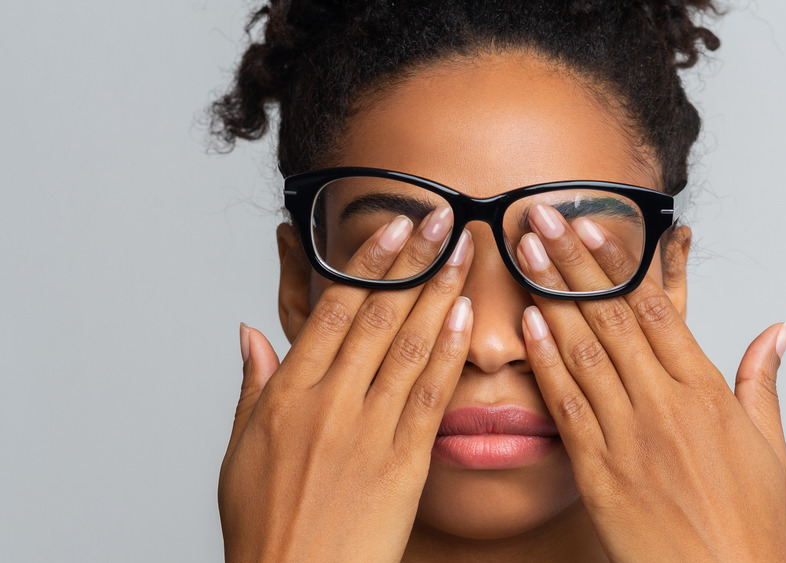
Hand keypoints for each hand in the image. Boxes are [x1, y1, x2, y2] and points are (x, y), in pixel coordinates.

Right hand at [220, 210, 473, 561]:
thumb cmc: (265, 524)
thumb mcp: (239, 450)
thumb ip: (252, 384)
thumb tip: (250, 334)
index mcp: (287, 393)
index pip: (333, 309)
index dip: (368, 262)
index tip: (394, 226)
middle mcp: (329, 402)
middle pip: (378, 315)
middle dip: (414, 261)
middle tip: (443, 218)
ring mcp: (367, 430)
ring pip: (409, 345)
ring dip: (441, 293)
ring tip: (464, 252)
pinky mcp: (403, 463)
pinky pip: (430, 397)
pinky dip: (449, 353)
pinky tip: (466, 318)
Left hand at [515, 205, 785, 561]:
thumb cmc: (749, 523)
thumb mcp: (771, 445)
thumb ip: (762, 379)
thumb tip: (778, 328)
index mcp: (706, 392)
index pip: (657, 308)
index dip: (620, 262)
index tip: (592, 224)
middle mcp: (664, 405)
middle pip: (612, 317)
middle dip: (573, 261)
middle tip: (542, 215)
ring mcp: (627, 436)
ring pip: (583, 351)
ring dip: (550, 296)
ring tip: (524, 251)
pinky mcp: (598, 472)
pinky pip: (567, 406)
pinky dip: (546, 362)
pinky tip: (528, 324)